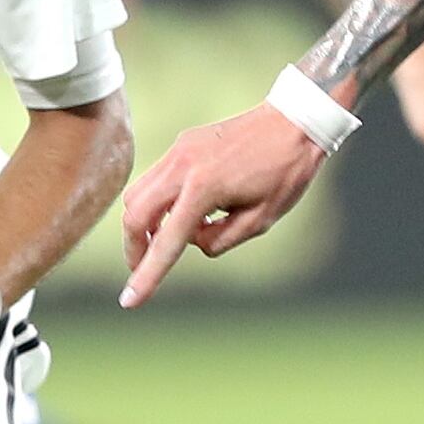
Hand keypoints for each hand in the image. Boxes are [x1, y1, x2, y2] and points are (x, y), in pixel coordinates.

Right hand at [116, 104, 327, 305]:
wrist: (295, 121)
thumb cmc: (285, 173)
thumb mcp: (260, 220)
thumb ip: (219, 239)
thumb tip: (190, 240)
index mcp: (204, 188)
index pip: (166, 242)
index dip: (146, 277)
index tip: (129, 302)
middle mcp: (183, 166)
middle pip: (134, 215)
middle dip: (134, 248)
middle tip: (144, 268)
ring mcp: (179, 151)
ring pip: (138, 194)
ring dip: (143, 223)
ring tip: (168, 239)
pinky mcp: (183, 144)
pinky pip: (155, 178)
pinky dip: (158, 202)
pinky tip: (185, 212)